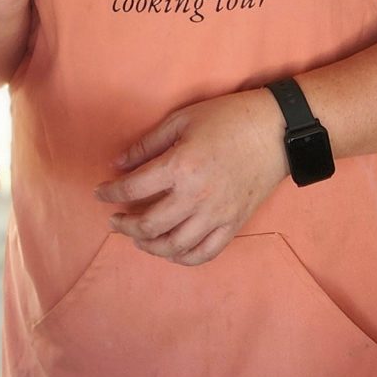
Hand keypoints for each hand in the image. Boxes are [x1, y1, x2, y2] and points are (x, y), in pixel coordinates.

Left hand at [97, 90, 286, 266]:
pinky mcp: (233, 225)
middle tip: (114, 220)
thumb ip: (147, 144)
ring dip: (148, 246)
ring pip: (173, 246)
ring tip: (137, 238)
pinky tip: (170, 250)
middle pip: (148, 225)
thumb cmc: (228, 118)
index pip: (132, 189)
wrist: (276, 131)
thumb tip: (118, 164)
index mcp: (179, 167)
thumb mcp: (182, 121)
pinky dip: (182, 257)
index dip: (110, 193)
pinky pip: (204, 253)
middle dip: (124, 226)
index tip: (100, 192)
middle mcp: (195, 197)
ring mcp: (216, 215)